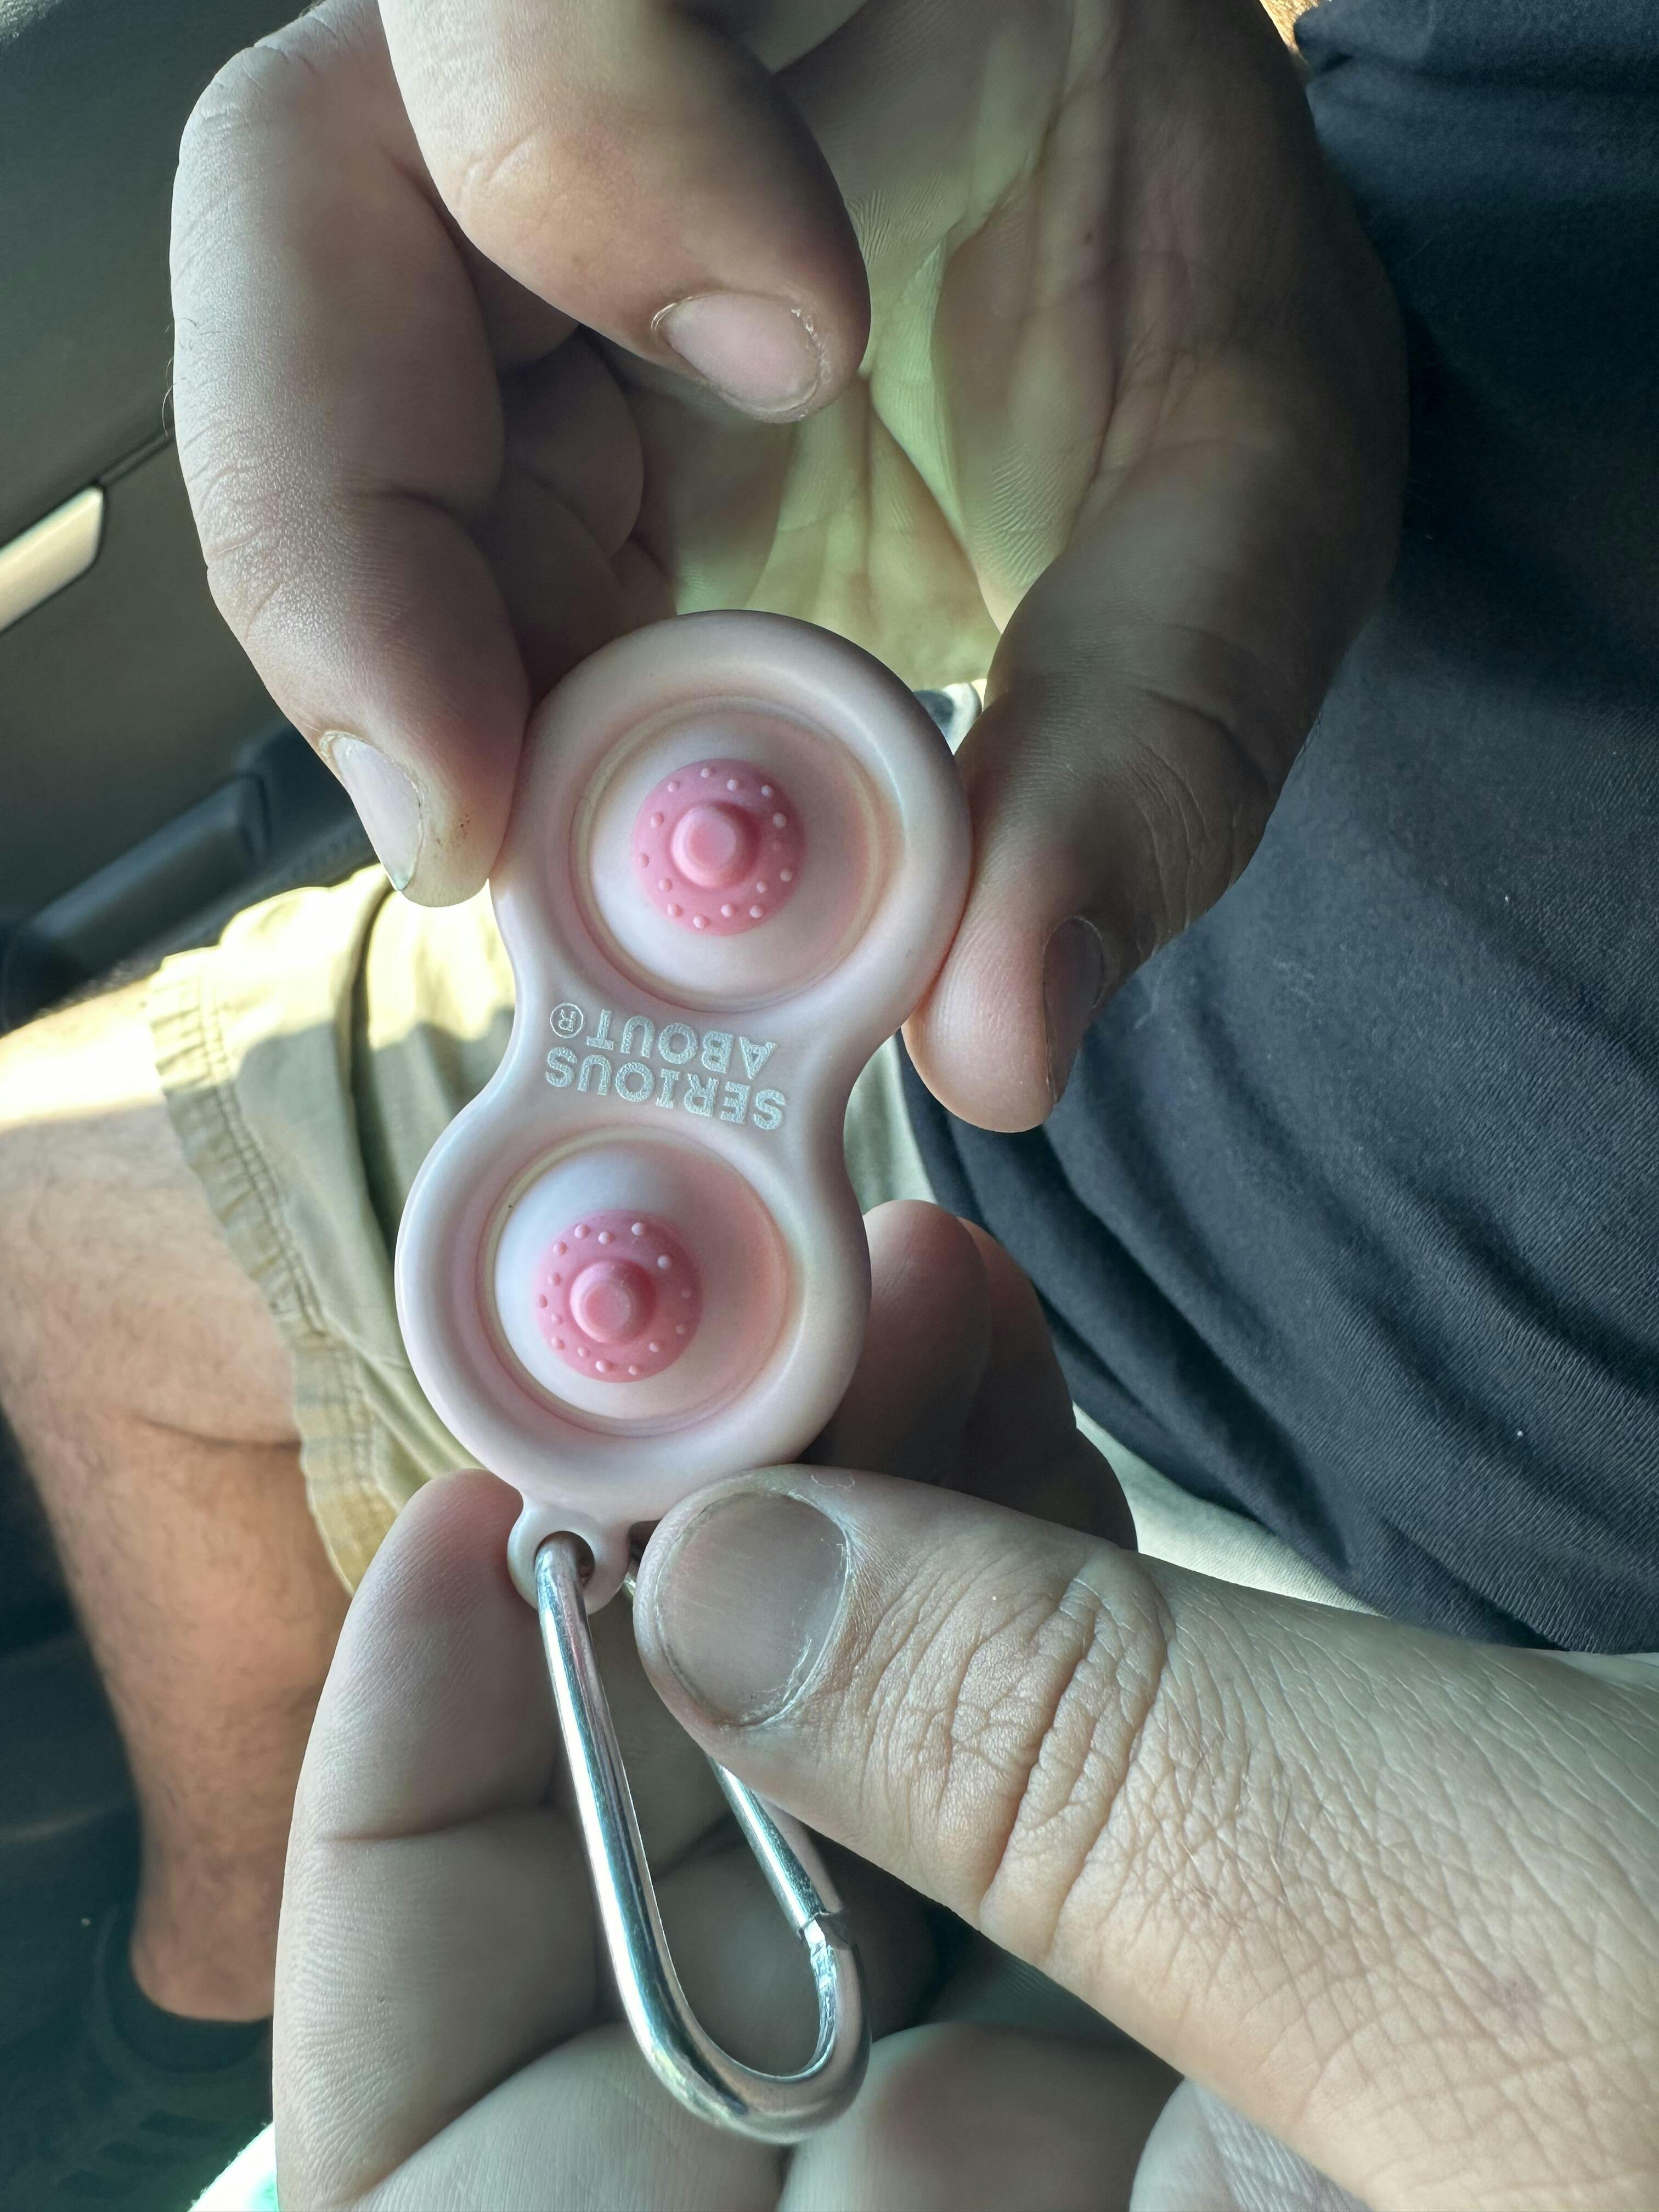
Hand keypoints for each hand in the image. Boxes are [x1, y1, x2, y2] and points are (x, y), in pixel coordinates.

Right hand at [171, 0, 1403, 1127]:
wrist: (1142, 313)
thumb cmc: (1198, 308)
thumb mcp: (1257, 487)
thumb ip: (1154, 724)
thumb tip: (993, 1029)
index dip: (579, 150)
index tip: (774, 378)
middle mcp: (571, 77)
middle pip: (309, 220)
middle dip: (367, 540)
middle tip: (483, 829)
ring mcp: (487, 249)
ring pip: (306, 421)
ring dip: (413, 677)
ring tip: (572, 860)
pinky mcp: (476, 412)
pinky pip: (387, 568)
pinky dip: (471, 726)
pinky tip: (593, 818)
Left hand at [276, 1204, 1174, 2211]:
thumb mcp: (1391, 1955)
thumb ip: (1038, 1774)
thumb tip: (729, 1563)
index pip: (443, 2136)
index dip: (406, 1817)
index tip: (478, 1521)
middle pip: (661, 1928)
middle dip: (688, 1587)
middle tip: (739, 1337)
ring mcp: (1079, 2143)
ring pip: (849, 1833)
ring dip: (863, 1534)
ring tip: (912, 1297)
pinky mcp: (1208, 2036)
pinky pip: (1008, 1806)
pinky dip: (1005, 1602)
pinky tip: (1006, 1411)